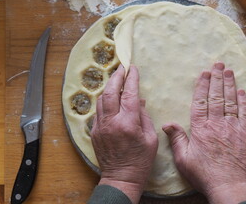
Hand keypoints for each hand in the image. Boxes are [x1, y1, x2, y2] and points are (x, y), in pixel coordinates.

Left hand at [91, 65, 157, 203]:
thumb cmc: (140, 160)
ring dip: (108, 87)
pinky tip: (110, 98)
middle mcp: (111, 122)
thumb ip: (144, 116)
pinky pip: (98, 111)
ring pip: (100, 100)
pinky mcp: (94, 132)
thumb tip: (139, 100)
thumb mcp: (150, 138)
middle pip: (109, 92)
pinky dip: (104, 101)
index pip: (129, 93)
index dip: (131, 78)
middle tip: (121, 68)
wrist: (121, 178)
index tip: (133, 68)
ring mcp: (100, 127)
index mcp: (128, 123)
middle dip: (116, 76)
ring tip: (115, 79)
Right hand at [162, 62, 245, 203]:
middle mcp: (217, 124)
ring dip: (230, 85)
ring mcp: (232, 127)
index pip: (200, 102)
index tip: (204, 73)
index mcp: (200, 128)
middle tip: (218, 64)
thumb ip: (177, 139)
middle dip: (217, 79)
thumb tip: (167, 123)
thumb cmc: (204, 174)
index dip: (202, 86)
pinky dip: (243, 101)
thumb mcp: (183, 159)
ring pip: (230, 101)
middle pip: (216, 97)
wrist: (228, 184)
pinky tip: (242, 91)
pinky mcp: (245, 134)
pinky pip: (244, 114)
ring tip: (229, 71)